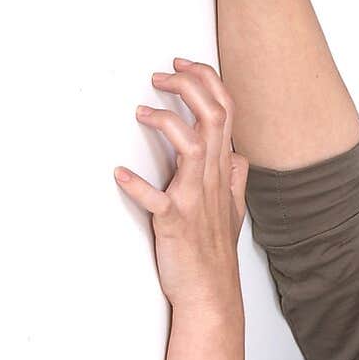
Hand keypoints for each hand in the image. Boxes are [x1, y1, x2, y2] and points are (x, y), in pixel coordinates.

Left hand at [114, 57, 248, 314]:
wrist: (211, 293)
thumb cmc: (216, 253)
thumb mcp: (233, 212)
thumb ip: (235, 180)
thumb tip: (238, 157)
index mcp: (223, 171)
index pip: (226, 112)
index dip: (207, 81)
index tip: (183, 66)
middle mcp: (212, 179)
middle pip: (213, 117)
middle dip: (188, 86)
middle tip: (161, 76)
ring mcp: (194, 200)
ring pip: (192, 146)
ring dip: (166, 122)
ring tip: (141, 112)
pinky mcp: (175, 222)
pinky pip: (158, 199)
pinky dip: (137, 185)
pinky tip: (120, 174)